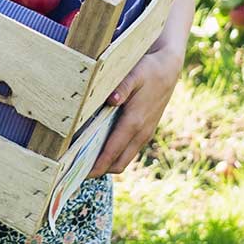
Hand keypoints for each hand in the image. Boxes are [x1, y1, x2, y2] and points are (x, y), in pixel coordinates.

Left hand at [86, 50, 182, 177]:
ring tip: (82, 163)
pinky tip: (97, 149)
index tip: (77, 174)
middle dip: (98, 171)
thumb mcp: (134, 73)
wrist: (169, 68)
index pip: (112, 153)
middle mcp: (140, 133)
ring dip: (106, 165)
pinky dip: (113, 156)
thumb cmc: (148, 70)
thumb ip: (122, 86)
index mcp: (134, 122)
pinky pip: (127, 152)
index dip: (96, 166)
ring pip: (123, 160)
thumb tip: (112, 100)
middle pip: (117, 164)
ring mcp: (144, 134)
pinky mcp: (145, 131)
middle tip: (74, 172)